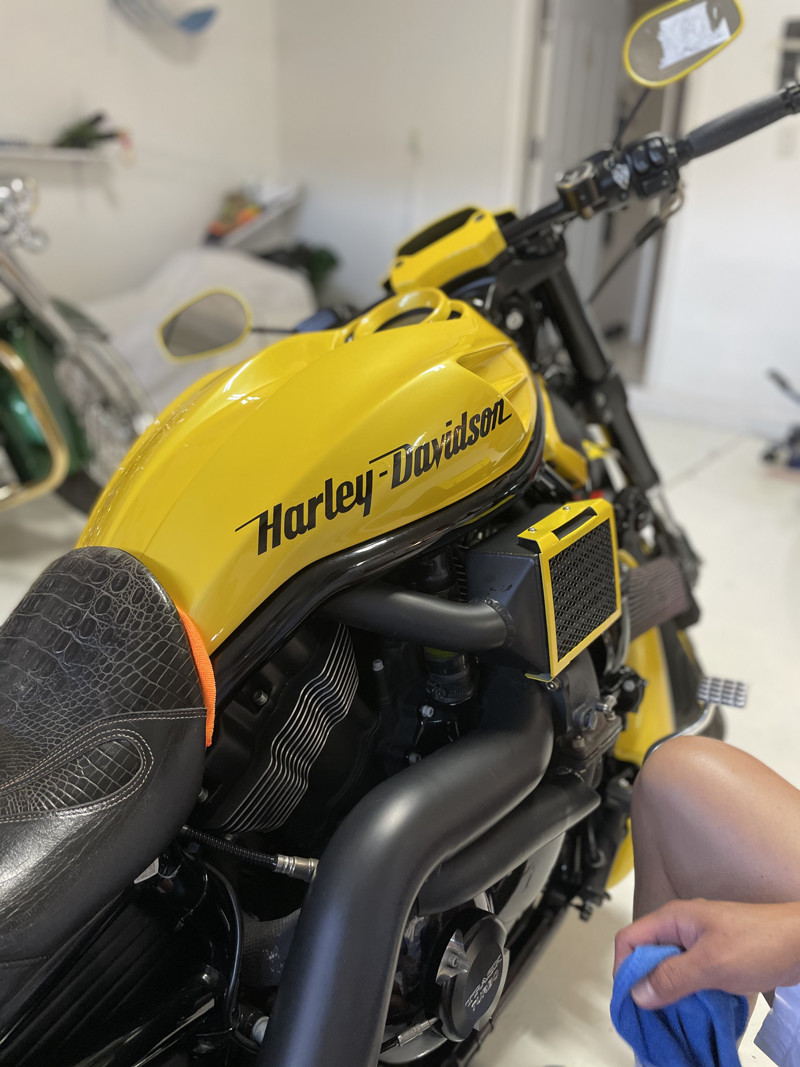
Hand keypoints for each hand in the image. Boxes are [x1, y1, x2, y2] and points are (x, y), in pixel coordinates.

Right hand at [614, 899, 799, 1008]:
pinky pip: (687, 974)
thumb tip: (639, 993)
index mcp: (672, 918)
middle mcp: (680, 927)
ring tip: (669, 1014)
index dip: (623, 969)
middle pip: (646, 955)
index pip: (629, 940)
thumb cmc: (760, 942)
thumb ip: (672, 977)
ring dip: (665, 990)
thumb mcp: (710, 963)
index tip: (629, 999)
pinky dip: (684, 992)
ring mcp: (697, 942)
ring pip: (667, 967)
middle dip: (643, 984)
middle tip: (648, 1013)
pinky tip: (691, 1008)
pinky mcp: (713, 956)